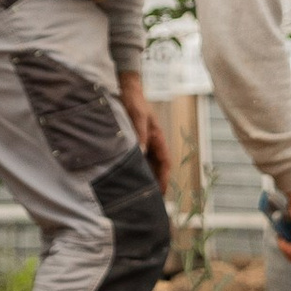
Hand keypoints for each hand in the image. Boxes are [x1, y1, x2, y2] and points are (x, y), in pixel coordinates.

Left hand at [119, 74, 171, 189]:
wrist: (128, 90)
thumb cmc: (135, 102)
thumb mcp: (138, 117)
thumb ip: (140, 134)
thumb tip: (142, 153)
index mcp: (158, 138)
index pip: (165, 163)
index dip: (163, 179)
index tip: (161, 193)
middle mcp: (152, 143)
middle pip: (156, 167)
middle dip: (154, 183)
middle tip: (148, 201)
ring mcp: (144, 143)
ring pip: (146, 165)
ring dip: (143, 177)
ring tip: (136, 194)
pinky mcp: (134, 142)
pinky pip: (136, 159)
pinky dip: (134, 169)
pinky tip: (125, 178)